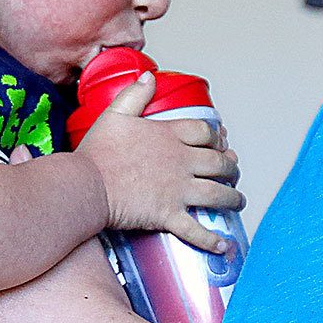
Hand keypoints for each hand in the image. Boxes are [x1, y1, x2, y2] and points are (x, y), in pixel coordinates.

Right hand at [73, 75, 242, 254]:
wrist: (84, 185)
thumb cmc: (97, 153)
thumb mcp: (114, 114)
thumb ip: (134, 95)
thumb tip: (149, 78)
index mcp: (169, 136)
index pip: (205, 132)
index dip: (217, 138)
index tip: (221, 143)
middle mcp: (180, 162)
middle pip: (219, 163)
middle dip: (231, 168)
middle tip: (233, 172)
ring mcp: (177, 190)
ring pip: (218, 194)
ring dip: (233, 198)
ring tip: (238, 201)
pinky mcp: (168, 215)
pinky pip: (196, 230)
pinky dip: (212, 240)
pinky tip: (224, 245)